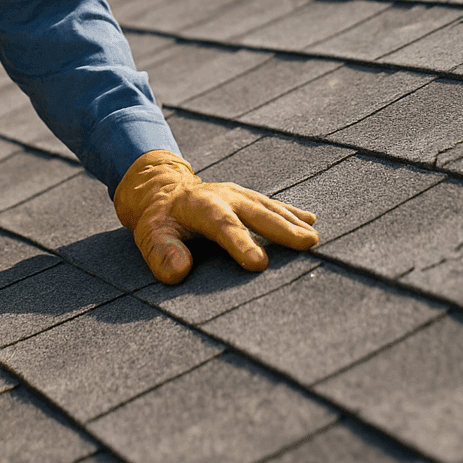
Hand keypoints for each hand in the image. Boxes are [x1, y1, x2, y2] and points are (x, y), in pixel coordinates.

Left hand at [114, 150, 317, 284]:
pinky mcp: (247, 197)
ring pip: (268, 207)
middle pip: (256, 213)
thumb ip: (162, 253)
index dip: (241, 243)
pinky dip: (291, 212)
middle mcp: (224, 196)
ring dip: (292, 222)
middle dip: (282, 229)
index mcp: (200, 205)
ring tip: (313, 239)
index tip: (259, 264)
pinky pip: (271, 205)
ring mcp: (238, 195)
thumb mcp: (150, 235)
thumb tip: (180, 271)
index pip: (223, 225)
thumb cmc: (159, 220)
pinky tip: (310, 221)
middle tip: (307, 244)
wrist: (163, 191)